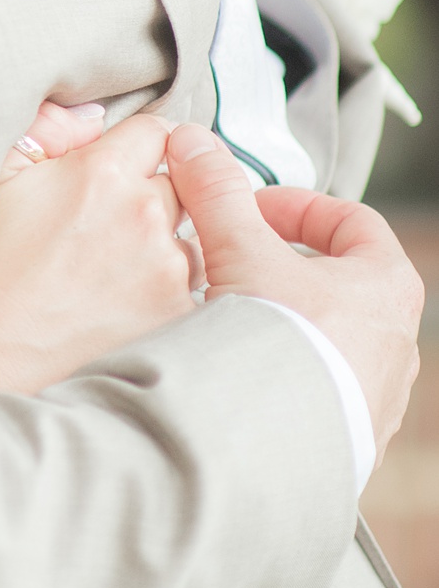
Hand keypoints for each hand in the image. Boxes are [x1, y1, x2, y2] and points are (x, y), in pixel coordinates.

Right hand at [0, 107, 192, 393]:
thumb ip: (50, 130)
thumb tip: (92, 118)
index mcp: (101, 171)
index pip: (156, 131)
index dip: (139, 147)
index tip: (126, 167)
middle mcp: (144, 215)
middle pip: (181, 182)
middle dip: (157, 192)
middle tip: (114, 222)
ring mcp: (166, 269)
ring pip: (191, 235)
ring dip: (167, 243)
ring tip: (115, 268)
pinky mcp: (175, 315)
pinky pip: (192, 286)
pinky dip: (170, 289)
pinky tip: (125, 302)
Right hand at [166, 123, 422, 462]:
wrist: (273, 443)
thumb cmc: (276, 343)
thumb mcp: (240, 251)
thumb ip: (217, 195)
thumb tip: (191, 143)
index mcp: (388, 286)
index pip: (352, 222)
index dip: (297, 207)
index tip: (252, 211)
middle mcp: (397, 341)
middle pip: (341, 282)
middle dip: (284, 268)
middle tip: (235, 265)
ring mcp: (379, 394)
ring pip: (331, 340)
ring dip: (285, 324)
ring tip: (233, 325)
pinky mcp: (351, 438)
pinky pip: (320, 391)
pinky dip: (285, 375)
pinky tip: (243, 376)